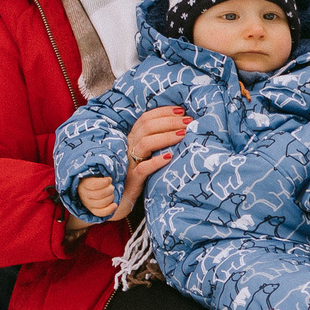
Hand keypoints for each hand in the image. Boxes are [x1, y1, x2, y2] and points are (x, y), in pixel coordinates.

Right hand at [76, 175, 120, 218]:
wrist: (94, 186)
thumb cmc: (98, 177)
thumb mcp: (100, 171)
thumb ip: (107, 169)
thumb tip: (122, 171)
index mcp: (84, 183)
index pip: (94, 185)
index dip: (105, 182)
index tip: (109, 179)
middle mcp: (84, 194)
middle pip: (99, 194)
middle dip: (109, 189)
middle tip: (111, 186)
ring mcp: (88, 203)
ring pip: (102, 203)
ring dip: (111, 197)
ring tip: (111, 193)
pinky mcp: (92, 210)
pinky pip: (101, 213)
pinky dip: (109, 210)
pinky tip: (115, 205)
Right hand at [109, 105, 188, 219]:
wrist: (121, 198)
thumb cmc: (139, 173)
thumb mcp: (148, 153)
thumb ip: (158, 140)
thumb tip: (182, 128)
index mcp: (133, 138)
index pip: (146, 118)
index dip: (163, 112)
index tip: (182, 111)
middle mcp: (129, 146)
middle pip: (147, 126)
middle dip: (170, 121)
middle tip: (188, 122)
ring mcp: (130, 162)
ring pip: (145, 143)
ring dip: (166, 136)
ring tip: (183, 135)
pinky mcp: (132, 179)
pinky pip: (143, 168)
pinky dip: (156, 161)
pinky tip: (170, 157)